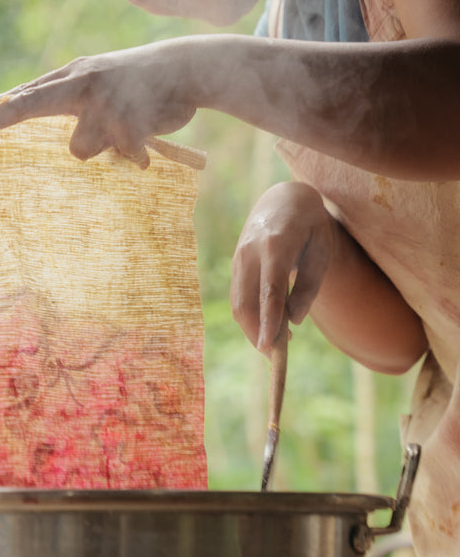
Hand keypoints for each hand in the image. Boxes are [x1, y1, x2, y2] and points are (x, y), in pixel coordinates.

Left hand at [0, 42, 199, 167]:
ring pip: (80, 148)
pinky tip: (147, 138)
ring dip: (101, 147)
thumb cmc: (137, 81)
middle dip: (3, 115)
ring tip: (126, 129)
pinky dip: (134, 153)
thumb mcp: (95, 78)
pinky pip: (121, 154)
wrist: (189, 67)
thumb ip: (61, 95)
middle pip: (34, 102)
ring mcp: (106, 100)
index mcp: (72, 76)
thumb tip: (19, 109)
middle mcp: (83, 83)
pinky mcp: (131, 120)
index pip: (25, 94)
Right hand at [230, 182, 334, 354]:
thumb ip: (310, 285)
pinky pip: (239, 297)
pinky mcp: (235, 264)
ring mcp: (238, 258)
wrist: (283, 198)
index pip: (270, 290)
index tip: (270, 348)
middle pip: (246, 302)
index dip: (269, 321)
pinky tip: (269, 327)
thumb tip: (295, 320)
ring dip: (253, 329)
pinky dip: (251, 317)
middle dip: (257, 334)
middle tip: (277, 358)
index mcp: (275, 245)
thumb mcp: (321, 250)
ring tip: (276, 345)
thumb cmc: (310, 226)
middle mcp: (250, 251)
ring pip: (238, 303)